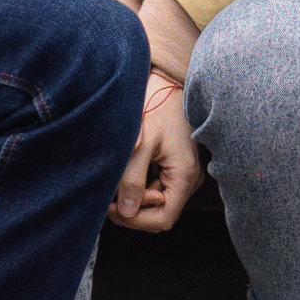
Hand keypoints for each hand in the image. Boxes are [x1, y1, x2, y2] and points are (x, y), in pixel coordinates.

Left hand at [110, 72, 200, 231]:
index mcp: (184, 175)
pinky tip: (128, 170)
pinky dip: (141, 184)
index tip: (112, 206)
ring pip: (158, 201)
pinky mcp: (178, 166)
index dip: (136, 219)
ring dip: (136, 196)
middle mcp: (190, 179)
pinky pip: (159, 187)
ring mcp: (185, 173)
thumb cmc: (155, 106)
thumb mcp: (139, 144)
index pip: (163, 218)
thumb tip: (126, 212)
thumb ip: (132, 180)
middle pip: (161, 213)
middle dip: (134, 209)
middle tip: (109, 194)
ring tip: (117, 178)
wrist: (167, 81)